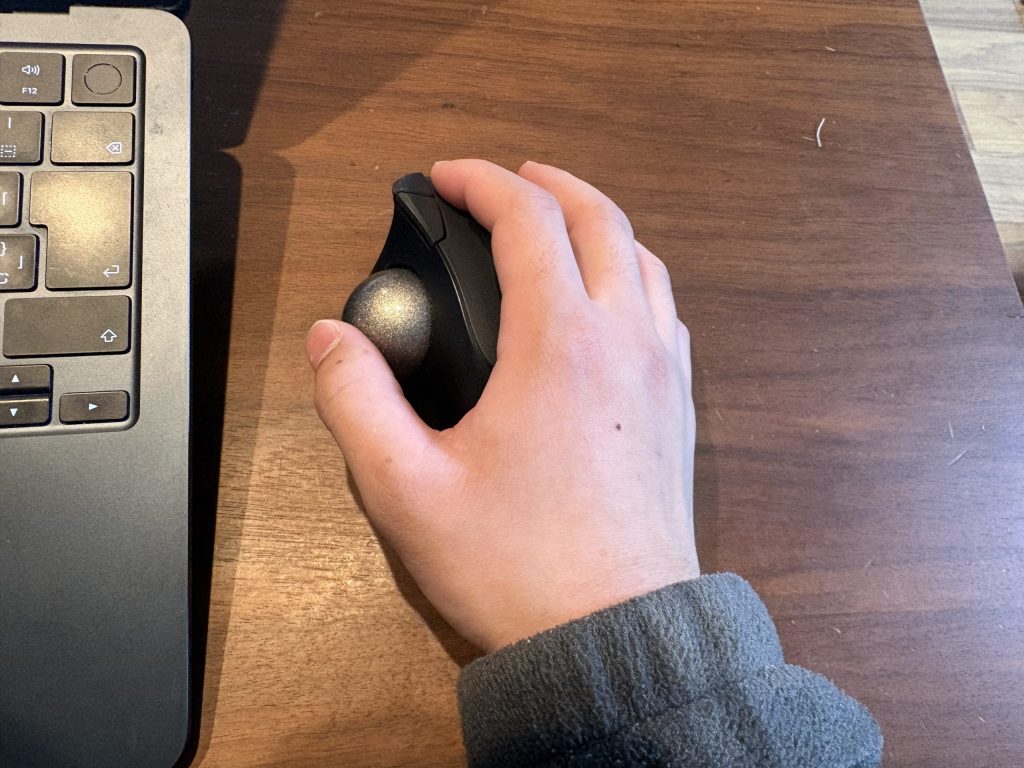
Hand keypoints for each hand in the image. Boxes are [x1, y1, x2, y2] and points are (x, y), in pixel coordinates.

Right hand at [307, 160, 698, 651]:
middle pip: (601, 219)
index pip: (527, 221)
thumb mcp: (405, 489)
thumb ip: (356, 400)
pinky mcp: (679, 411)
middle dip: (549, 183)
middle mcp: (623, 341)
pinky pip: (666, 312)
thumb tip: (331, 337)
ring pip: (645, 260)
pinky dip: (633, 276)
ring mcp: (663, 375)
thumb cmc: (515, 568)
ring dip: (600, 223)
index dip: (482, 183)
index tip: (445, 178)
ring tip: (556, 226)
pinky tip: (607, 303)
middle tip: (505, 183)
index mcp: (558, 344)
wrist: (615, 640)